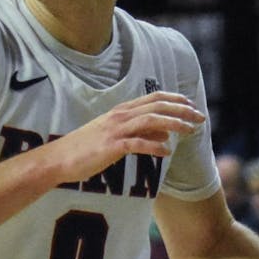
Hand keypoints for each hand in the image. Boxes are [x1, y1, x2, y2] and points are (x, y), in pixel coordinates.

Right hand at [43, 92, 203, 184]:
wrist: (58, 159)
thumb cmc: (85, 149)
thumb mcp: (114, 137)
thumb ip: (140, 133)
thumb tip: (166, 134)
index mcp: (120, 111)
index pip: (153, 98)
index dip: (175, 100)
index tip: (191, 105)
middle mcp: (120, 116)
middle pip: (157, 106)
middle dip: (182, 110)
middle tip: (200, 117)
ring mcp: (115, 130)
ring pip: (151, 121)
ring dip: (174, 124)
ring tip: (190, 130)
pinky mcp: (111, 147)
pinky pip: (138, 144)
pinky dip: (155, 146)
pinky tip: (167, 152)